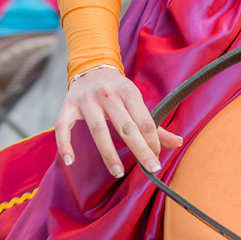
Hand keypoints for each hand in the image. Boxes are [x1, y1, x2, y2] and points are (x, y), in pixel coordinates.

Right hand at [56, 64, 181, 178]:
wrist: (90, 67)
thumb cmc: (117, 90)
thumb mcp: (136, 101)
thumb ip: (154, 125)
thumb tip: (177, 143)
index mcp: (128, 92)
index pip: (144, 120)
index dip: (152, 141)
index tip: (156, 159)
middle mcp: (107, 95)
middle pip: (125, 126)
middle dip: (140, 149)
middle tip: (150, 168)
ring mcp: (86, 100)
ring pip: (98, 130)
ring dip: (109, 153)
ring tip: (118, 172)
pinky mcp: (68, 106)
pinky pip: (63, 127)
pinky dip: (65, 144)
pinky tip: (70, 161)